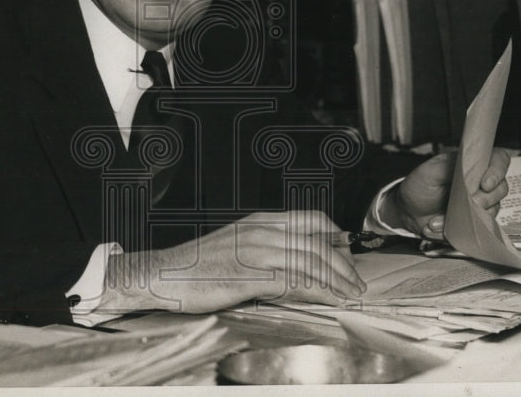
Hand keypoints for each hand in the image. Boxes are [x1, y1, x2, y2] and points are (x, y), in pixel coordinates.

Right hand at [99, 210, 366, 314]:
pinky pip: (291, 282)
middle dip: (344, 264)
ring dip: (335, 280)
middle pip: (317, 243)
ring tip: (349, 295)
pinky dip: (315, 291)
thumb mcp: (237, 244)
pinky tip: (327, 300)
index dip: (335, 234)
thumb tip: (296, 256)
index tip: (349, 250)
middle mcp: (260, 232)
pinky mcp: (247, 277)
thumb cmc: (199, 264)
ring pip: (309, 261)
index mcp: (259, 222)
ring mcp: (254, 254)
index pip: (310, 219)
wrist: (164, 274)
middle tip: (356, 282)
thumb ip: (266, 246)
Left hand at [385, 148, 510, 240]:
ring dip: (464, 219)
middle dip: (480, 201)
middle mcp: (481, 183)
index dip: (497, 171)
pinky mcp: (476, 223)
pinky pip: (478, 231)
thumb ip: (448, 165)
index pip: (499, 159)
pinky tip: (438, 228)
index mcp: (472, 164)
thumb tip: (467, 162)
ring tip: (436, 220)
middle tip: (457, 204)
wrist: (408, 212)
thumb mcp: (428, 171)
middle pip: (501, 189)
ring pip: (491, 212)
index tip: (484, 185)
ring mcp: (481, 204)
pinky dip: (457, 231)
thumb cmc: (418, 186)